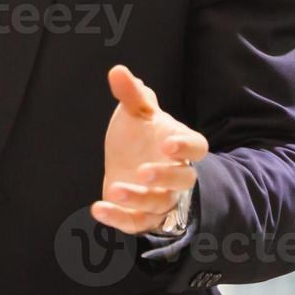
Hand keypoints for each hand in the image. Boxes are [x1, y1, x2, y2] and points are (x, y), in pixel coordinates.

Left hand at [93, 65, 207, 234]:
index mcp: (179, 144)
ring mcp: (162, 197)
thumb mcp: (135, 111)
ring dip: (138, 198)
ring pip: (159, 204)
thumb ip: (131, 94)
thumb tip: (118, 71)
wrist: (128, 162)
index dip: (185, 146)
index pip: (197, 147)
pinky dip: (118, 218)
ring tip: (114, 189)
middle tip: (142, 171)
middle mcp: (176, 175)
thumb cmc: (139, 133)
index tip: (167, 144)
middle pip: (183, 180)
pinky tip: (97, 208)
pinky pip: (136, 222)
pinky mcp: (143, 216)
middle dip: (164, 177)